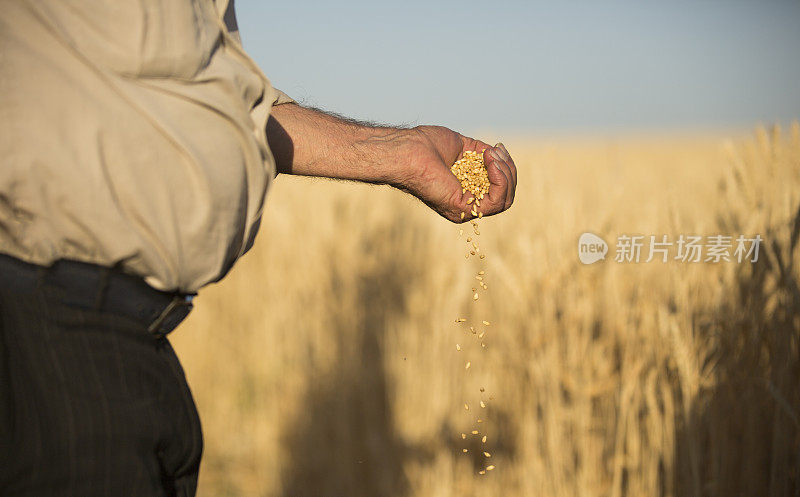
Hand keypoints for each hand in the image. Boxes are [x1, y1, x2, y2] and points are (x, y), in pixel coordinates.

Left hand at [398, 126, 516, 222]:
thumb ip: (481, 152)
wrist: (408, 150)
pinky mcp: (462, 209)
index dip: (505, 168)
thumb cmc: (426, 145)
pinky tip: (491, 163)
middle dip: (508, 170)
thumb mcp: (463, 146)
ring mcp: (464, 210)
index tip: (497, 148)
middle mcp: (466, 205)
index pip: (499, 189)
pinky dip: (500, 180)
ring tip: (493, 156)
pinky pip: (496, 201)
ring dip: (506, 174)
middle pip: (506, 196)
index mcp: (465, 191)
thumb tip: (498, 154)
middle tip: (496, 151)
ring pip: (505, 201)